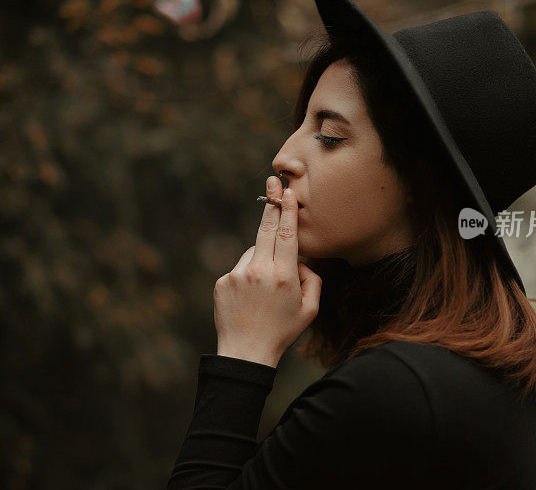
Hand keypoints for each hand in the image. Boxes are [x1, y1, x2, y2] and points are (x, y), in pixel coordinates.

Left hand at [213, 176, 321, 367]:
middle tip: (272, 182)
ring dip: (261, 259)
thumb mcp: (309, 310)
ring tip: (263, 291)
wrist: (245, 352)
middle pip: (266, 228)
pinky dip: (246, 274)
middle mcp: (259, 270)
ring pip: (253, 252)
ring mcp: (237, 274)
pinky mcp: (222, 281)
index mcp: (284, 276)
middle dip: (271, 203)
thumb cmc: (282, 332)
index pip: (287, 235)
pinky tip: (249, 297)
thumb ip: (313, 281)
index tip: (287, 192)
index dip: (287, 211)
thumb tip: (302, 263)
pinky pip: (239, 268)